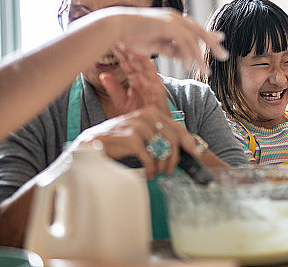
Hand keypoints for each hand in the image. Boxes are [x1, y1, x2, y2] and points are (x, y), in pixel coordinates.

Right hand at [70, 106, 201, 178]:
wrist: (91, 145)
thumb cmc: (117, 142)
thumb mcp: (140, 135)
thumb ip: (159, 137)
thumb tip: (184, 148)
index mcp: (151, 112)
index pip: (177, 127)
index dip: (189, 142)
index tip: (196, 154)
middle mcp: (146, 115)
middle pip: (173, 140)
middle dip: (173, 159)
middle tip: (168, 172)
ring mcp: (138, 125)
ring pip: (163, 150)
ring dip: (160, 166)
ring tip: (154, 173)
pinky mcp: (131, 138)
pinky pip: (150, 158)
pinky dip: (150, 169)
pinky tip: (146, 174)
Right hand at [75, 7, 227, 76]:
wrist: (117, 27)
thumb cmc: (133, 36)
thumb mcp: (157, 45)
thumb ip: (171, 49)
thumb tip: (185, 57)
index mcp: (173, 20)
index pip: (195, 28)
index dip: (207, 36)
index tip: (220, 41)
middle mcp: (175, 18)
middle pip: (199, 31)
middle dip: (212, 44)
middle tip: (224, 56)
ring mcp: (172, 20)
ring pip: (193, 38)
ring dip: (200, 55)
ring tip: (206, 70)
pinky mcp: (167, 25)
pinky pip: (182, 42)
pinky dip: (187, 54)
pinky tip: (188, 66)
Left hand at [100, 44, 168, 113]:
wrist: (152, 132)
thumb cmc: (139, 117)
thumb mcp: (122, 102)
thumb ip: (114, 89)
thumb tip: (103, 75)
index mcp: (138, 80)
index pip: (129, 63)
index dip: (122, 53)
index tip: (113, 43)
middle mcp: (146, 80)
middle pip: (138, 62)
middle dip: (130, 51)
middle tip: (120, 39)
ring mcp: (153, 85)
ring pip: (147, 67)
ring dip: (139, 58)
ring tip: (129, 48)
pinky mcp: (159, 93)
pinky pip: (153, 80)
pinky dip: (146, 74)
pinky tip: (137, 67)